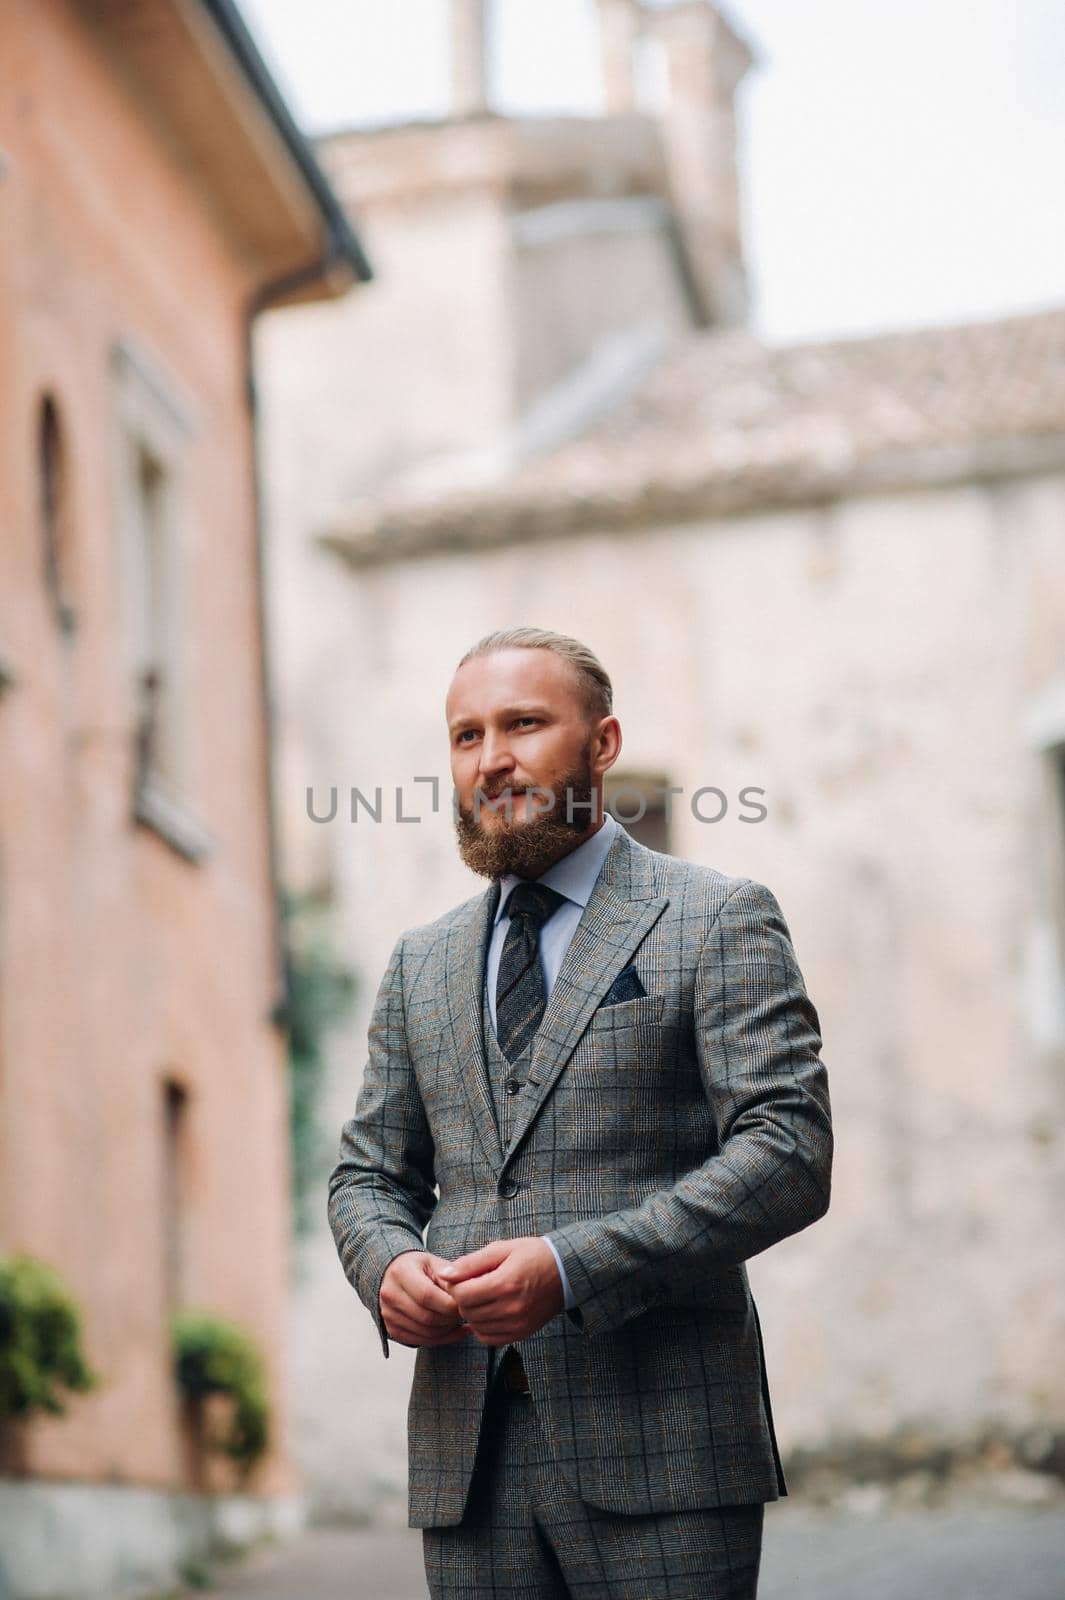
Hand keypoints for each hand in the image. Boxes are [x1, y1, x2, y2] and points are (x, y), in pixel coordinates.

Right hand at [379, 1251, 473, 1347]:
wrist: (395, 1274)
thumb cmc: (418, 1267)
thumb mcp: (434, 1263)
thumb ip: (449, 1277)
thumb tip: (463, 1294)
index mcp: (401, 1273)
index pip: (427, 1296)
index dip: (450, 1304)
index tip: (465, 1303)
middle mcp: (390, 1294)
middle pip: (427, 1317)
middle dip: (451, 1319)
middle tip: (465, 1313)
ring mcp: (388, 1314)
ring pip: (425, 1332)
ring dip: (448, 1330)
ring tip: (460, 1320)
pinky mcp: (392, 1329)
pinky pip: (420, 1341)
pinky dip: (441, 1339)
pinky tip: (455, 1330)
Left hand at [430, 1237, 564, 1345]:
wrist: (565, 1271)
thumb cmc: (532, 1255)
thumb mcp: (502, 1249)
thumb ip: (471, 1262)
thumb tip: (445, 1275)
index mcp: (505, 1283)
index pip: (462, 1294)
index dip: (454, 1285)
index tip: (460, 1277)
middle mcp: (511, 1308)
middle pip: (467, 1311)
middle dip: (462, 1298)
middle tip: (471, 1285)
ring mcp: (517, 1324)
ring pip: (476, 1326)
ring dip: (472, 1313)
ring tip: (481, 1297)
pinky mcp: (521, 1333)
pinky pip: (489, 1338)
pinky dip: (482, 1327)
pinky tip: (489, 1311)